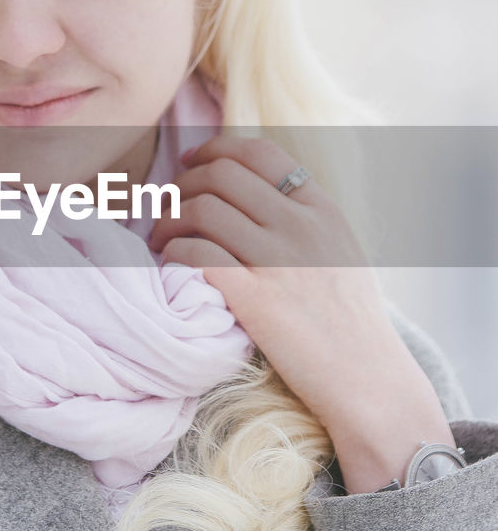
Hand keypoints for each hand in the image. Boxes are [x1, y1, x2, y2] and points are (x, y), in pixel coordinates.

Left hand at [148, 136, 454, 490]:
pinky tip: (171, 266)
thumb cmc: (351, 322)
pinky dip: (174, 253)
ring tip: (162, 240)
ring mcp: (279, 261)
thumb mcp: (341, 251)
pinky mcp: (256, 299)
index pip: (260, 152)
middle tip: (169, 208)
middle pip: (221, 175)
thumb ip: (305, 217)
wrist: (368, 380)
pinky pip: (197, 254)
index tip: (190, 164)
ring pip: (202, 210)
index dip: (214, 150)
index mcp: (322, 209)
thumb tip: (255, 192)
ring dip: (169, 220)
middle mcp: (301, 226)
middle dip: (182, 185)